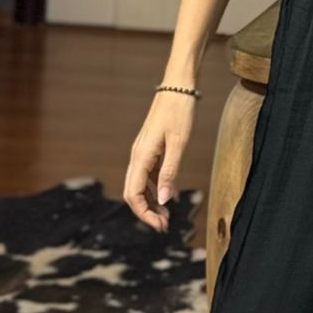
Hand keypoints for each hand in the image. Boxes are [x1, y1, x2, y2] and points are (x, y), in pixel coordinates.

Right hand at [124, 92, 194, 232]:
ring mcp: (143, 153)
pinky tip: (171, 196)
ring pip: (141, 185)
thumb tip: (164, 201)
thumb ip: (170, 172)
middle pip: (133, 192)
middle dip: (146, 211)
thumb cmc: (179, 112)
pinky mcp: (151, 149)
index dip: (144, 213)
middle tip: (165, 226)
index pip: (134, 194)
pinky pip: (149, 175)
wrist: (178, 87)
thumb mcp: (179, 143)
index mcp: (141, 156)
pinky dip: (158, 188)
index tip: (161, 226)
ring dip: (152, 202)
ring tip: (168, 216)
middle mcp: (137, 156)